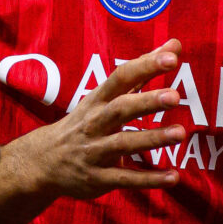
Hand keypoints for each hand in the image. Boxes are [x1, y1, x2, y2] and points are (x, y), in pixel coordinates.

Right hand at [10, 41, 188, 199]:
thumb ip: (142, 72)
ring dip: (152, 139)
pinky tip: (173, 177)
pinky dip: (148, 179)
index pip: (121, 78)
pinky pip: (125, 178)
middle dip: (146, 102)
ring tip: (180, 133)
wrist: (43, 161)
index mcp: (98, 100)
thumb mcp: (106, 96)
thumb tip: (174, 44)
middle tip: (175, 96)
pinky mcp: (98, 178)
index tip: (171, 57)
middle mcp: (95, 123)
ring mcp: (95, 151)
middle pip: (121, 108)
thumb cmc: (85, 122)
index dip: (145, 66)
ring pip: (123, 143)